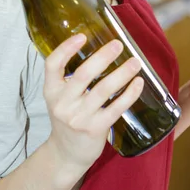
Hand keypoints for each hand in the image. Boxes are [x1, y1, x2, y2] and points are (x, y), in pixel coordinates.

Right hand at [43, 34, 143, 172]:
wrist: (66, 153)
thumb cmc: (68, 117)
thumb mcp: (60, 97)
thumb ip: (71, 78)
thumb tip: (100, 49)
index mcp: (51, 91)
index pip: (52, 65)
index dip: (66, 49)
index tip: (82, 36)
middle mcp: (62, 103)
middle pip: (83, 74)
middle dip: (103, 57)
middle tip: (118, 44)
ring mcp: (79, 117)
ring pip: (102, 90)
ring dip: (121, 73)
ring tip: (135, 62)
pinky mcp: (95, 129)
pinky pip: (115, 108)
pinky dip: (129, 94)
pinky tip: (138, 83)